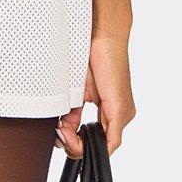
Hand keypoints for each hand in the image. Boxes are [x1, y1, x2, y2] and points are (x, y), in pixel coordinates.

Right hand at [55, 31, 135, 157]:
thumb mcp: (78, 91)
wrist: (104, 35)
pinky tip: (76, 138)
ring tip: (62, 131)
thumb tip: (62, 131)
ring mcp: (123, 114)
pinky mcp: (121, 110)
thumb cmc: (91, 56)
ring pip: (102, 145)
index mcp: (109, 111)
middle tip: (59, 133)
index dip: (74, 142)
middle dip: (73, 144)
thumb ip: (72, 112)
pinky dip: (92, 145)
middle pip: (96, 145)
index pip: (92, 139)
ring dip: (78, 143)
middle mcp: (119, 115)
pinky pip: (111, 141)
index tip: (59, 133)